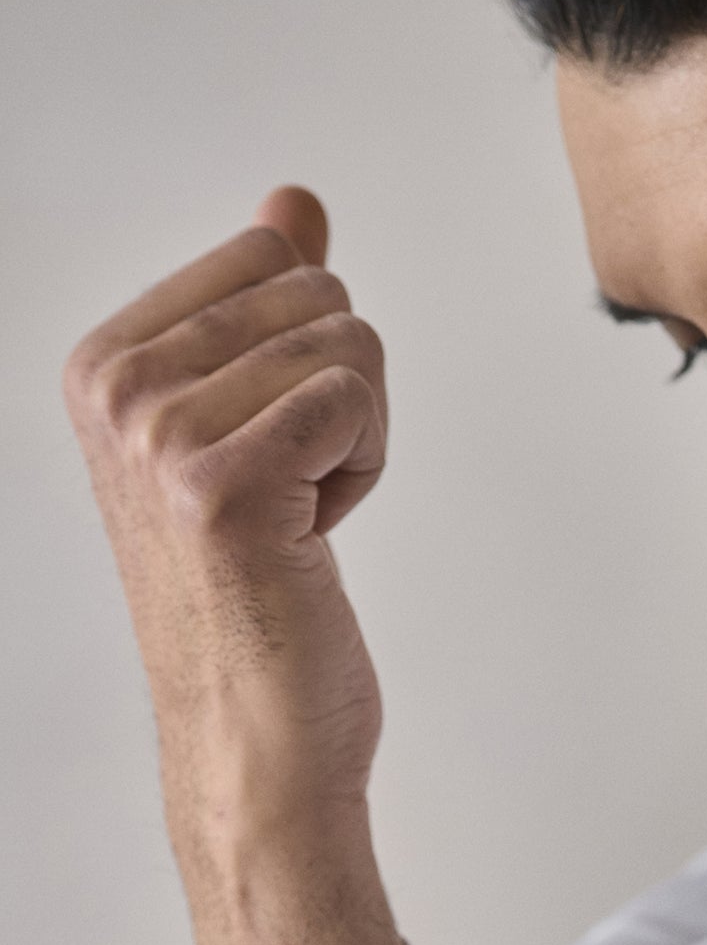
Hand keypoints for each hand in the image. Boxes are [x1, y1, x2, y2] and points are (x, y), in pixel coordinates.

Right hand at [66, 187, 404, 944]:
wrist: (256, 744)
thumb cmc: (263, 601)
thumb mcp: (258, 427)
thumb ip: (270, 308)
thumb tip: (297, 201)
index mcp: (103, 362)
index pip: (269, 254)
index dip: (306, 355)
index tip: (269, 454)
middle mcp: (114, 388)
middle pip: (316, 293)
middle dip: (340, 397)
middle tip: (292, 499)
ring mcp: (159, 433)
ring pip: (348, 345)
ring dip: (356, 441)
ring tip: (298, 525)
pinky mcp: (224, 484)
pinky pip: (357, 399)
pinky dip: (365, 470)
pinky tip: (314, 542)